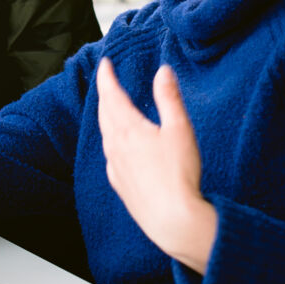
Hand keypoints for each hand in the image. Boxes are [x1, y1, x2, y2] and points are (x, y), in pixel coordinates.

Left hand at [97, 58, 217, 273]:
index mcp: (129, 129)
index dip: (106, 77)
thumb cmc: (179, 174)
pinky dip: (111, 142)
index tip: (104, 64)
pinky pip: (109, 156)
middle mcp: (116, 146)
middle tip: (106, 81)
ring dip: (106, 117)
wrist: (173, 219)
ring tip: (110, 108)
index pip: (111, 95)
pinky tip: (116, 147)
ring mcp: (115, 167)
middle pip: (105, 113)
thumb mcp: (180, 129)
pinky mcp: (120, 184)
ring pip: (105, 135)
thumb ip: (169, 98)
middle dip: (105, 94)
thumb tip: (162, 71)